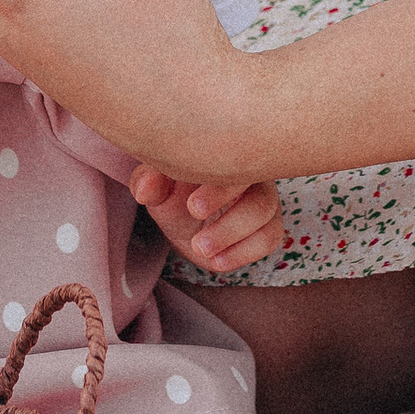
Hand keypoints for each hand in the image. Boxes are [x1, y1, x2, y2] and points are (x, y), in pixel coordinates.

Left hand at [129, 167, 286, 273]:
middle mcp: (253, 172)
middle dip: (230, 219)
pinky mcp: (269, 224)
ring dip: (232, 236)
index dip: (220, 187)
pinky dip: (243, 252)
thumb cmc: (174, 189)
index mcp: (228, 152)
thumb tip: (144, 189)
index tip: (192, 207)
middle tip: (196, 236)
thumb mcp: (157, 186)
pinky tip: (216, 261)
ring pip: (265, 215)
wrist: (187, 214)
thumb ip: (149, 182)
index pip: (237, 161)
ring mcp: (265, 197)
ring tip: (199, 249)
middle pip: (260, 192)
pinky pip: (269, 237)